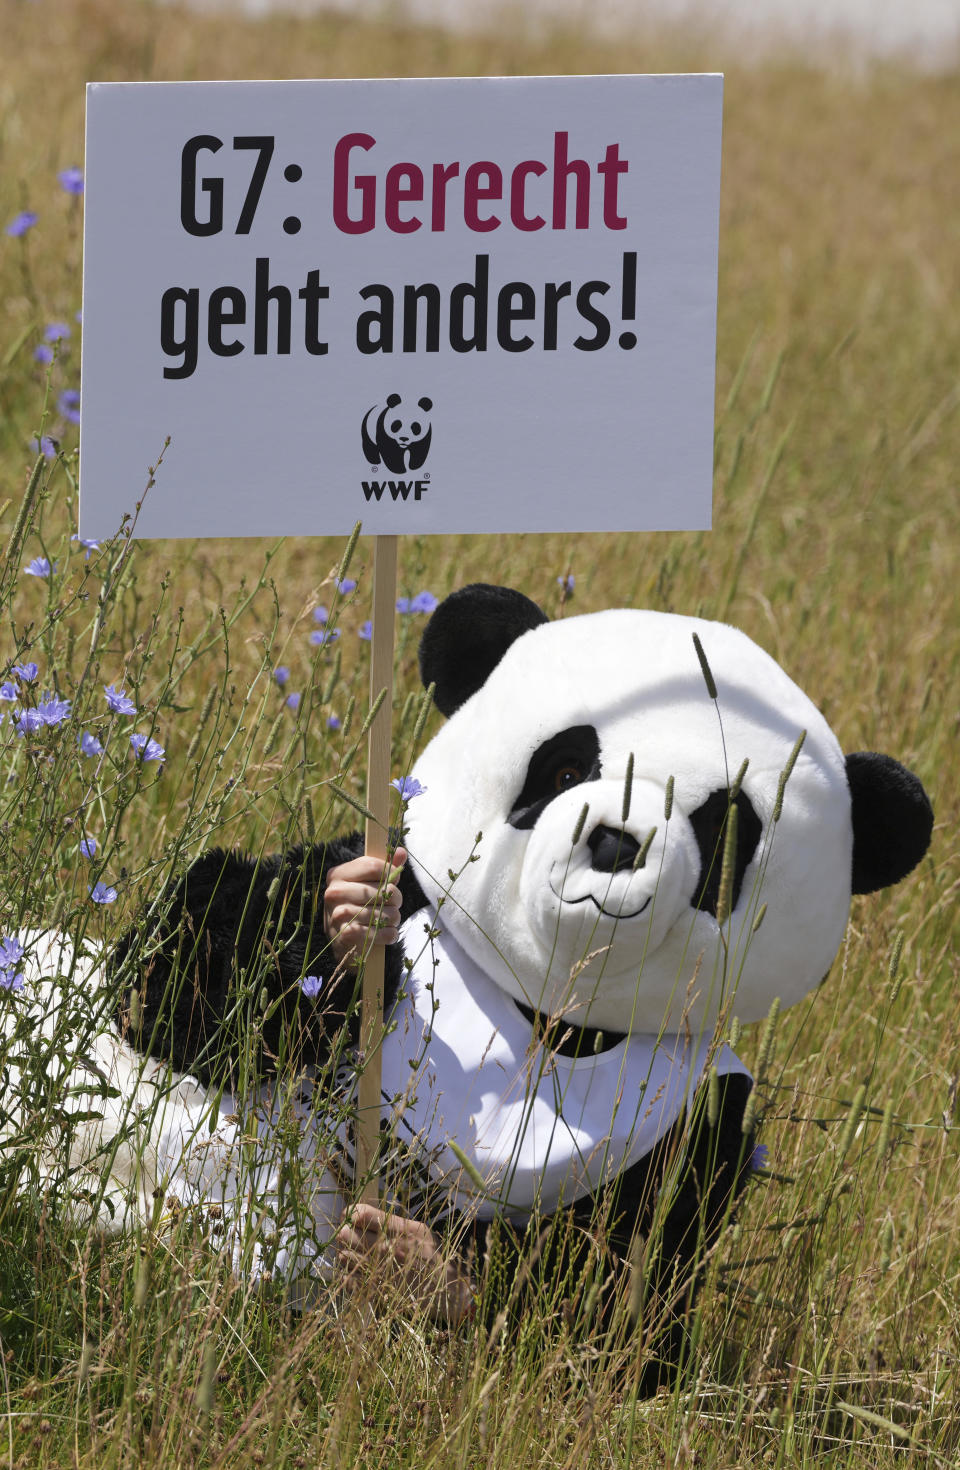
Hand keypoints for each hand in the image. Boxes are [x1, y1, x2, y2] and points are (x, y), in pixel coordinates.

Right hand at [323, 847, 406, 968]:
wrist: (339, 937)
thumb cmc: (357, 903)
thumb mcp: (366, 881)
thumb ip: (384, 866)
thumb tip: (401, 852)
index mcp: (338, 874)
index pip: (374, 866)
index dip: (391, 873)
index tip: (394, 881)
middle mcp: (335, 892)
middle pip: (383, 891)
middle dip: (397, 899)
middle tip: (395, 904)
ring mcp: (339, 914)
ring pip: (384, 913)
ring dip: (394, 918)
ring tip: (392, 919)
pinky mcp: (346, 934)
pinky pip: (380, 932)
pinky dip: (390, 934)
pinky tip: (389, 932)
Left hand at [334, 1202, 474, 1324]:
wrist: (449, 1290)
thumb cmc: (431, 1256)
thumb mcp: (419, 1231)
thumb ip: (392, 1223)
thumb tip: (360, 1215)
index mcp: (403, 1229)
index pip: (364, 1214)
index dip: (352, 1214)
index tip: (349, 1217)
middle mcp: (393, 1248)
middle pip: (351, 1235)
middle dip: (345, 1234)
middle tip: (346, 1236)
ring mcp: (385, 1271)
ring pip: (348, 1258)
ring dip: (346, 1255)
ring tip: (348, 1254)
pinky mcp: (381, 1291)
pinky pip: (353, 1280)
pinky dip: (349, 1276)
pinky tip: (352, 1273)